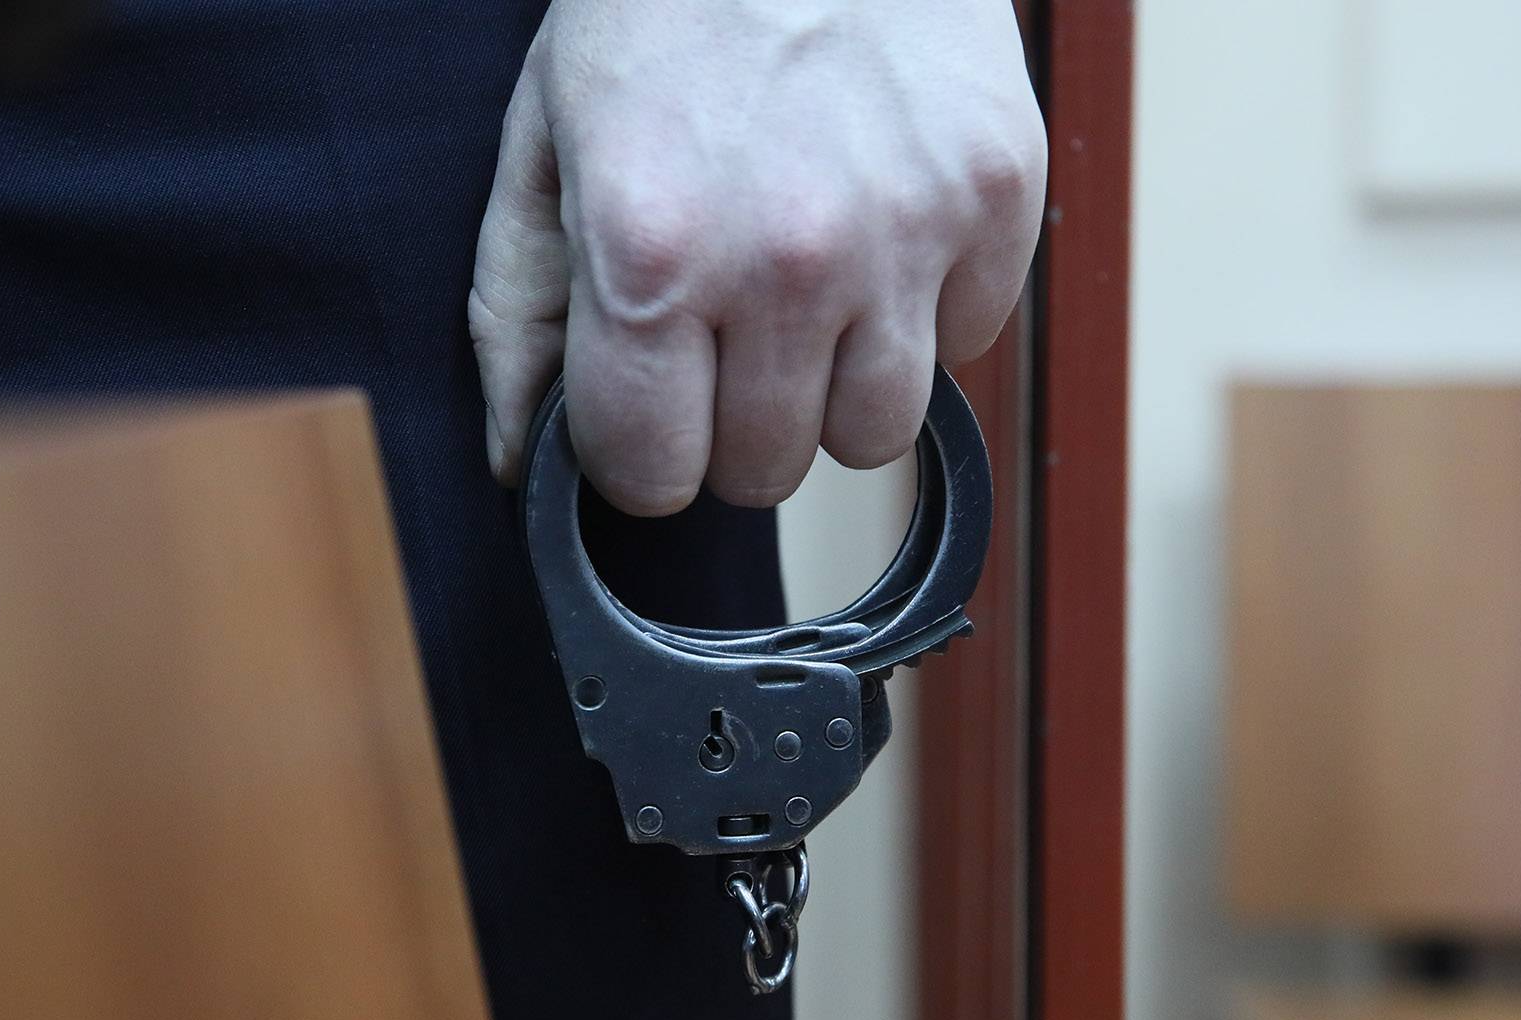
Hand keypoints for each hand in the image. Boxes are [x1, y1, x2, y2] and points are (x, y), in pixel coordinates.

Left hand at [470, 0, 1045, 515]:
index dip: (643, 455)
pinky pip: (966, 345)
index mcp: (650, 249)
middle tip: (726, 336)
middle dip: (734, 425)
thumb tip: (526, 461)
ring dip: (833, 390)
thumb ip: (521, 316)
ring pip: (876, 437)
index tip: (652, 411)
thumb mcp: (546, 143)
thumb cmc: (664, 3)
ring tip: (806, 292)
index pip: (653, 471)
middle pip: (767, 472)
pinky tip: (879, 229)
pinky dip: (922, 312)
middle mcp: (785, 258)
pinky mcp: (999, 196)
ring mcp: (907, 230)